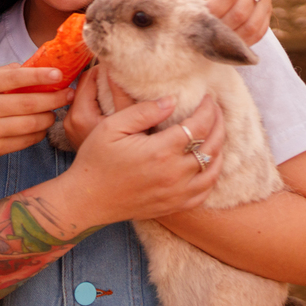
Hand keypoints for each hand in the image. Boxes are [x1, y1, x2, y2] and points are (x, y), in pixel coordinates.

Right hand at [0, 64, 73, 168]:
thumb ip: (5, 74)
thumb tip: (37, 65)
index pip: (15, 78)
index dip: (40, 76)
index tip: (59, 74)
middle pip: (29, 103)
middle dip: (54, 98)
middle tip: (69, 94)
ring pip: (32, 123)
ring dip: (49, 117)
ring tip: (54, 111)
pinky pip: (28, 140)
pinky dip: (40, 133)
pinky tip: (41, 127)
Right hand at [57, 95, 226, 226]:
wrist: (86, 200)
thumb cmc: (95, 160)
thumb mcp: (112, 127)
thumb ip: (143, 112)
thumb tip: (171, 100)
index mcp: (160, 151)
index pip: (198, 126)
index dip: (208, 109)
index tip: (208, 98)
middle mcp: (174, 174)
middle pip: (211, 146)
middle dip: (218, 124)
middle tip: (216, 111)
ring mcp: (176, 194)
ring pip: (213, 170)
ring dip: (219, 149)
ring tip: (216, 133)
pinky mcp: (173, 206)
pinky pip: (204, 192)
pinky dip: (211, 175)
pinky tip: (208, 164)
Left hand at [61, 67, 136, 149]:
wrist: (109, 185)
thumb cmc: (124, 155)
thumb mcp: (127, 120)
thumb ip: (121, 92)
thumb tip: (118, 65)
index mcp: (80, 114)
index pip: (89, 76)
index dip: (105, 66)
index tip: (121, 62)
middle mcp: (70, 119)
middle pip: (85, 85)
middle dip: (102, 77)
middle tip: (122, 70)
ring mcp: (71, 126)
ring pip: (85, 96)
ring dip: (100, 89)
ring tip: (120, 85)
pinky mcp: (76, 130)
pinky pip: (86, 107)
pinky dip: (98, 101)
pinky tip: (112, 101)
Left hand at [178, 0, 270, 45]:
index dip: (213, 10)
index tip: (199, 18)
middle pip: (241, 12)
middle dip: (220, 27)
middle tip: (203, 33)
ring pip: (252, 25)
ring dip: (231, 37)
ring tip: (214, 39)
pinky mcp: (266, 9)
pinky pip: (259, 31)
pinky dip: (243, 41)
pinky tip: (227, 41)